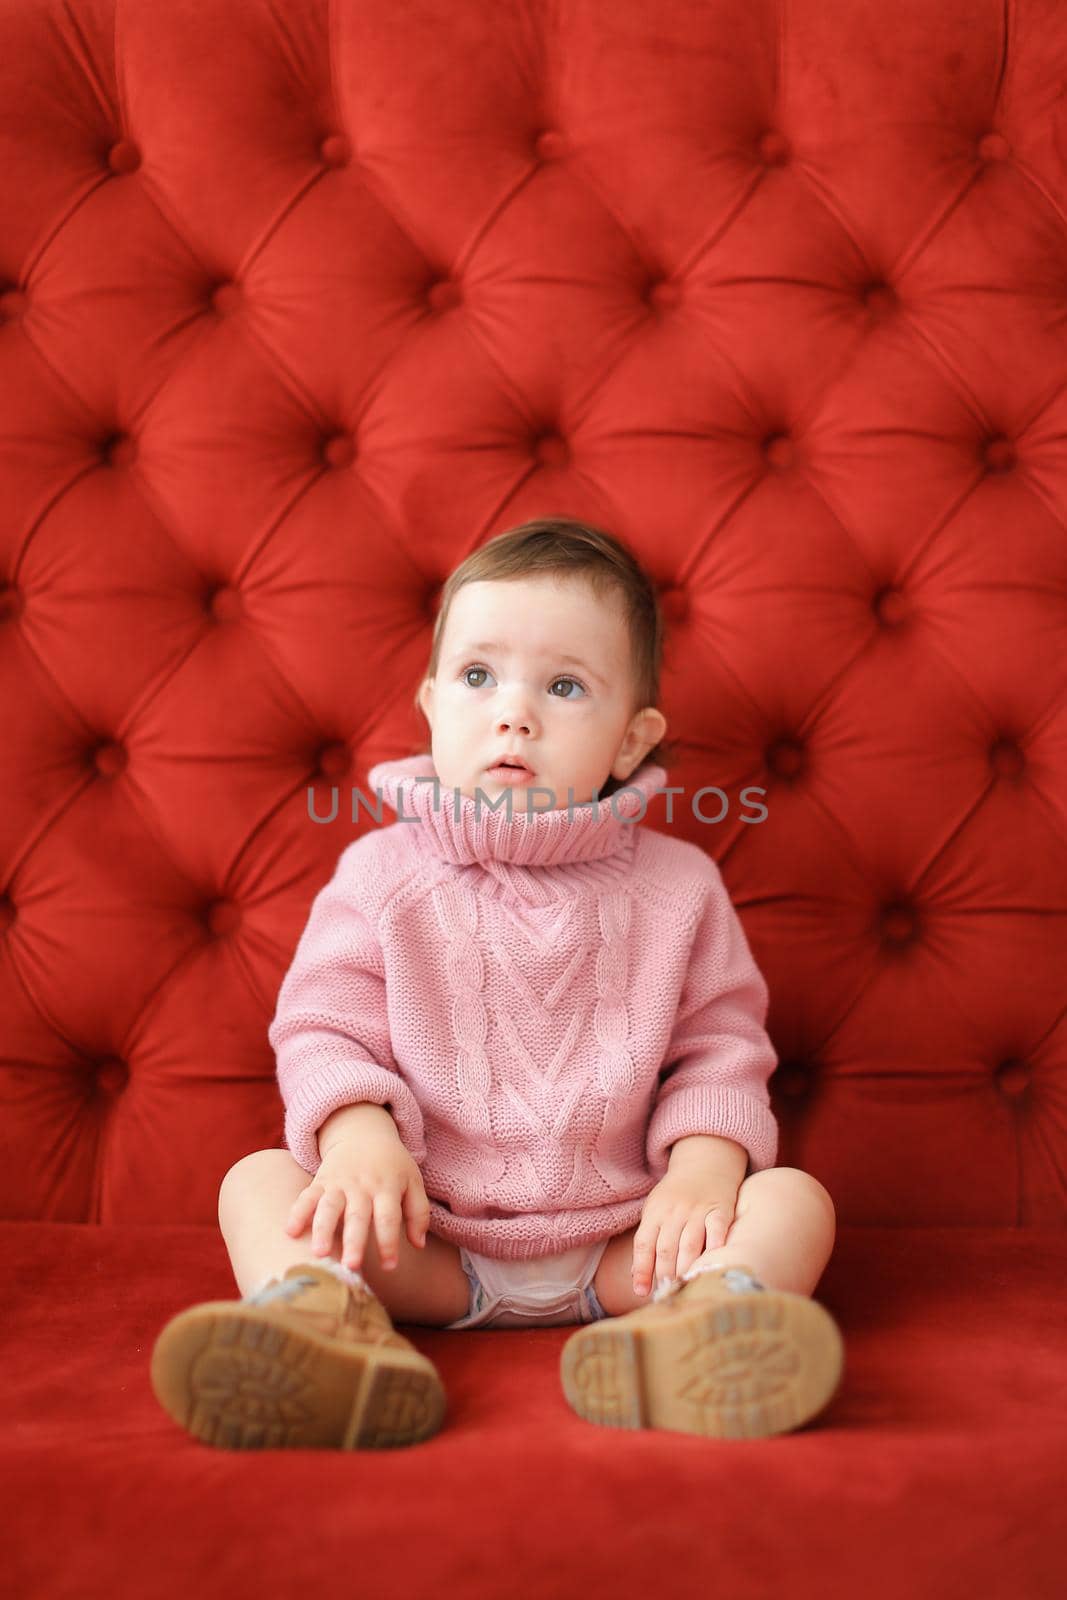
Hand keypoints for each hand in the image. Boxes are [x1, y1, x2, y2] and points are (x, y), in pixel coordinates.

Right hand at [285, 1135, 429, 1273]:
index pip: (389, 1217)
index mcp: (387, 1187)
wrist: (363, 1132)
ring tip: (319, 1253)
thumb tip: (418, 1245)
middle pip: (357, 1216)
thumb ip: (418, 1212)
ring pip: (329, 1207)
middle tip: (351, 1266)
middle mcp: (362, 1186)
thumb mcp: (413, 1181)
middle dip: (354, 1241)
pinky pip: (307, 1196)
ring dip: (323, 1229)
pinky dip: (297, 1212)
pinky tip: (290, 1232)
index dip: (389, 1242)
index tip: (389, 1267)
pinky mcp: (320, 1181)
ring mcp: (339, 1183)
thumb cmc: (392, 1165)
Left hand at [631, 1169, 739, 1296]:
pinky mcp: (720, 1209)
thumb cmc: (676, 1196)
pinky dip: (715, 1248)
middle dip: (664, 1274)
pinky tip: (712, 1264)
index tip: (641, 1292)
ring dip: (686, 1268)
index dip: (641, 1269)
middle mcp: (674, 1211)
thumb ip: (647, 1242)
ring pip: (690, 1244)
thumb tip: (637, 1278)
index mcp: (654, 1212)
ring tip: (684, 1287)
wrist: (705, 1164)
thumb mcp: (655, 1211)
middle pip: (666, 1248)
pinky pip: (717, 1230)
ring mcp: (698, 1210)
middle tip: (666, 1294)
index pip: (644, 1244)